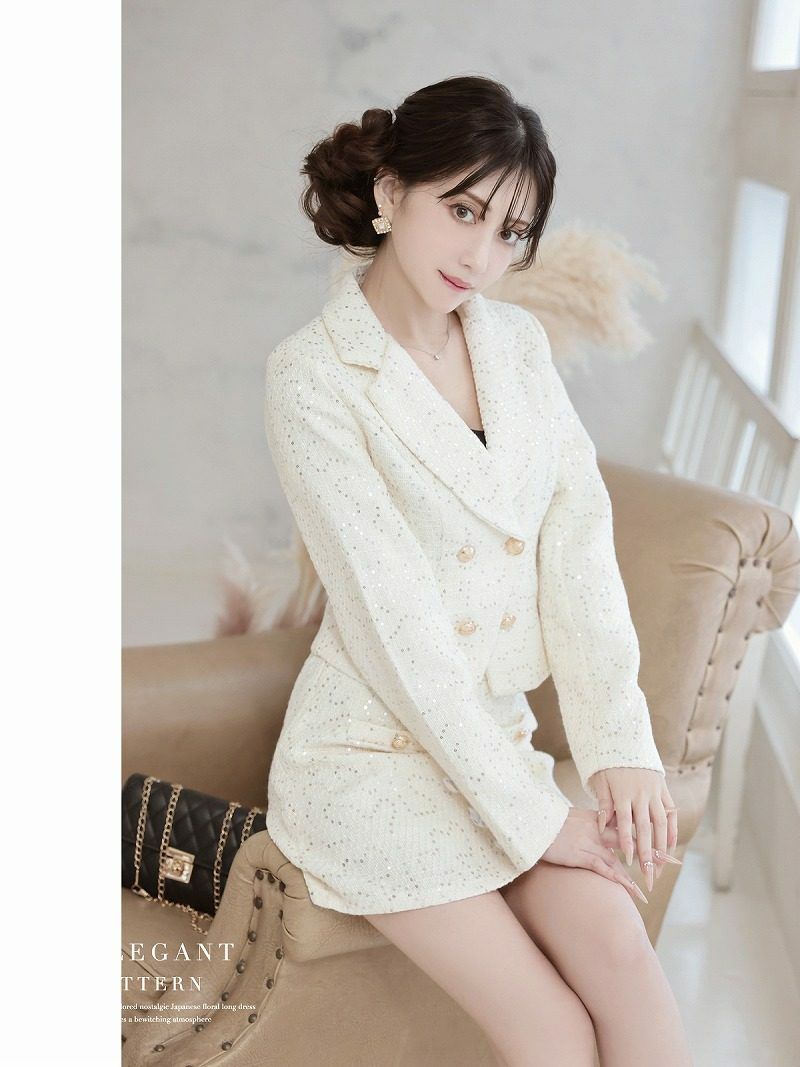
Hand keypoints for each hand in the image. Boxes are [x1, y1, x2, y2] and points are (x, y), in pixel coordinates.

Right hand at [540, 808, 651, 904]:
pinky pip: (606, 870)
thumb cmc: (546, 822)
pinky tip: (634, 892)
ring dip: (639, 871)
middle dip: (651, 850)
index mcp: (595, 817)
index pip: (624, 824)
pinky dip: (622, 881)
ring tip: (655, 881)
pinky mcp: (581, 855)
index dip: (643, 832)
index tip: (660, 836)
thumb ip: (584, 822)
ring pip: (622, 859)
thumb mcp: (569, 817)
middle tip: (671, 860)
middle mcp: (596, 829)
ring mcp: (590, 843)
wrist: (531, 823)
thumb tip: (594, 825)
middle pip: (630, 840)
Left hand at [588, 767, 679, 891]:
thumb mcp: (600, 781)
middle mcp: (642, 794)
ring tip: (660, 868)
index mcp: (623, 793)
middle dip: (647, 854)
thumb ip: (603, 803)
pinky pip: (671, 813)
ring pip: (661, 823)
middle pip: (646, 828)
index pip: (626, 822)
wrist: (626, 742)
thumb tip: (601, 826)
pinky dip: (673, 830)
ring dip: (662, 847)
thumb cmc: (608, 766)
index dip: (627, 842)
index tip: (628, 861)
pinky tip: (671, 848)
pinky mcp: (664, 790)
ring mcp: (655, 793)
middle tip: (648, 876)